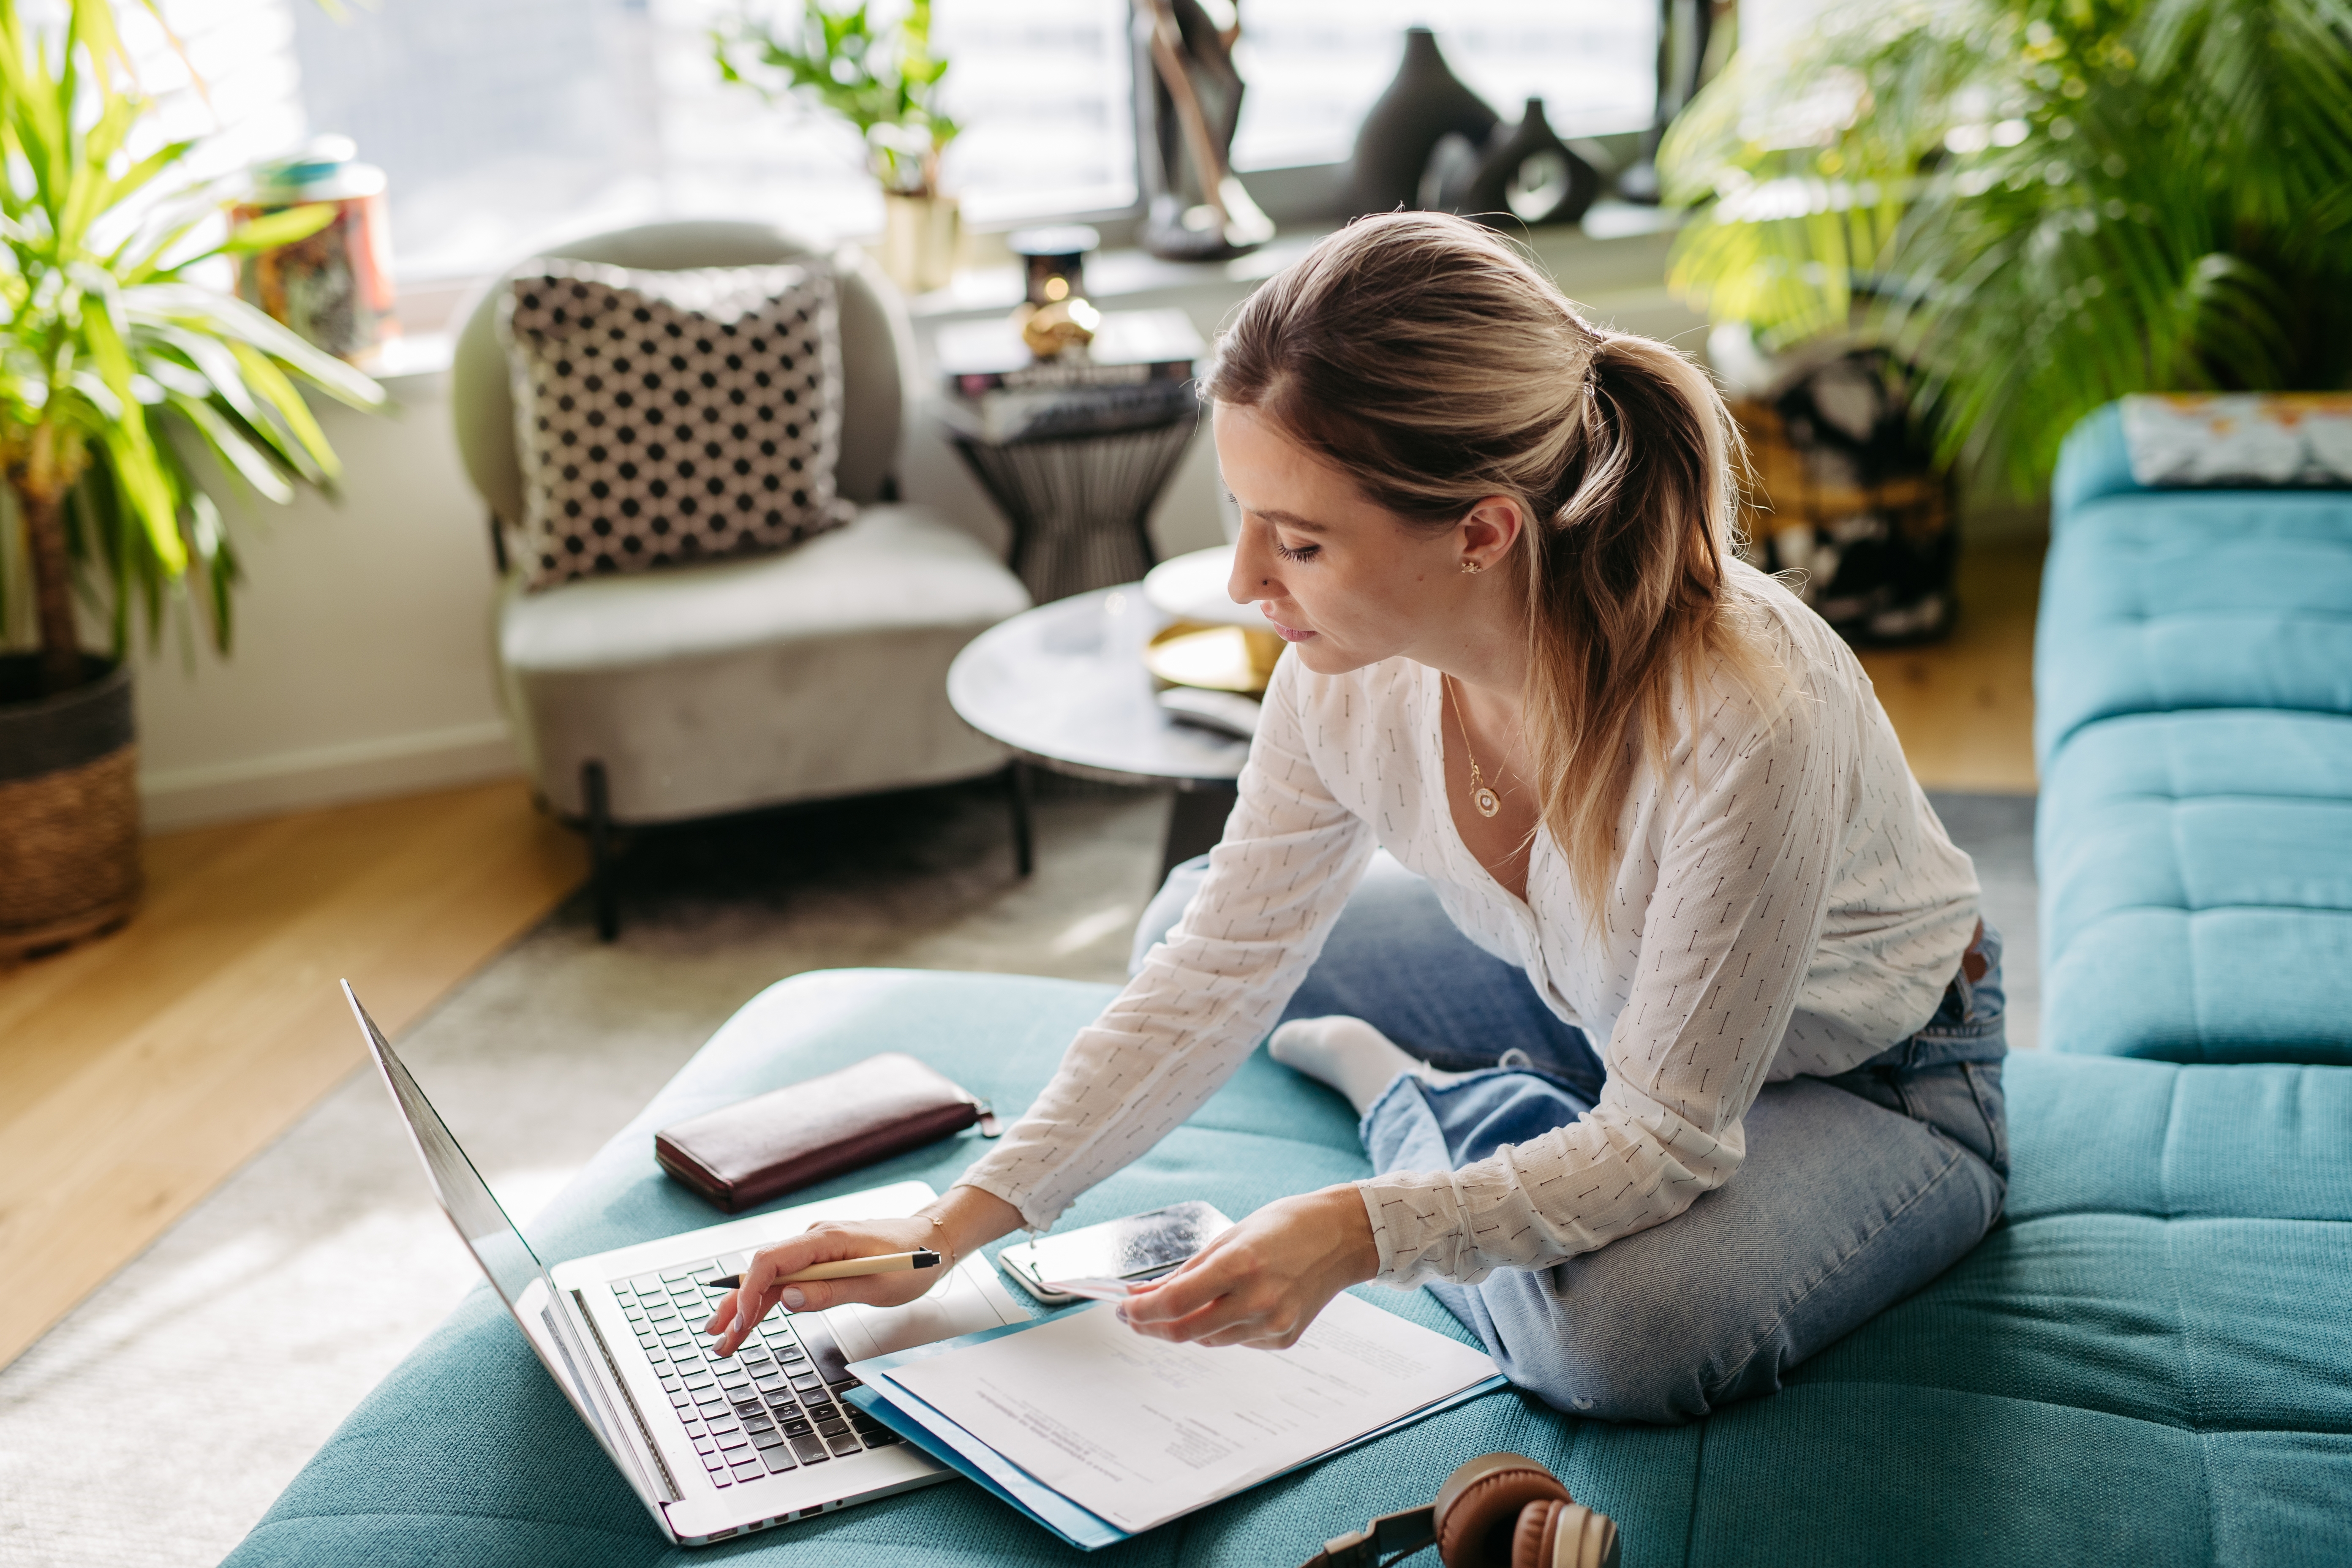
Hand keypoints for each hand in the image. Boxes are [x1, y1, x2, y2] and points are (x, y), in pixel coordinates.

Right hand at [704, 1184, 1022, 1356]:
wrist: (934, 1241)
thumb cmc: (912, 1260)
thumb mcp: (877, 1284)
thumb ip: (831, 1291)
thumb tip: (790, 1300)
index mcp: (826, 1239)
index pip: (772, 1261)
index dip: (750, 1293)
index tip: (740, 1324)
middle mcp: (815, 1238)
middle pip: (763, 1270)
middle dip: (738, 1305)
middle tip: (718, 1339)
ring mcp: (816, 1248)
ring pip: (772, 1277)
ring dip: (747, 1306)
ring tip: (725, 1338)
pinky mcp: (821, 1258)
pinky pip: (787, 1279)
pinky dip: (768, 1300)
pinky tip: (751, 1318)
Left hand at [1115, 1186, 1378, 1349]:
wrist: (1342, 1237)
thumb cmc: (1285, 1226)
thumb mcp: (1229, 1237)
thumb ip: (1187, 1271)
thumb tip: (1146, 1295)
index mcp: (1241, 1265)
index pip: (1175, 1302)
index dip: (1142, 1311)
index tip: (1124, 1308)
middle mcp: (1258, 1300)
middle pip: (1185, 1331)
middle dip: (1152, 1327)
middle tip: (1135, 1317)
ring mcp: (1273, 1323)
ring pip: (1208, 1340)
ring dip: (1186, 1326)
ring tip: (1182, 1305)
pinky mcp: (1283, 1338)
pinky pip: (1237, 1340)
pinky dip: (1223, 1326)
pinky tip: (1234, 1304)